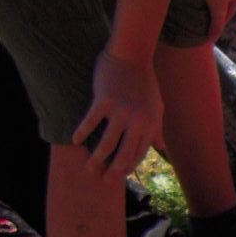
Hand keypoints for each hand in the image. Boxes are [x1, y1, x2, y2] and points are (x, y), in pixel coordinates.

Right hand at [73, 50, 163, 176]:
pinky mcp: (104, 101)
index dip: (129, 166)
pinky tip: (75, 141)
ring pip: (107, 143)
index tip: (119, 175)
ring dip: (97, 159)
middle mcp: (138, 120)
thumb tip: (160, 147)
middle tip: (103, 181)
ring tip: (88, 168)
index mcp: (151, 123)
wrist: (132, 55)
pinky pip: (90, 122)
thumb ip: (157, 128)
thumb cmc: (144, 81)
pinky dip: (81, 133)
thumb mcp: (157, 106)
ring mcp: (121, 111)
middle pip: (124, 153)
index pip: (139, 152)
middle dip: (114, 170)